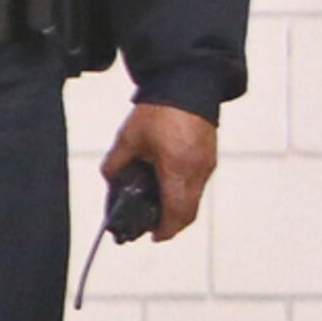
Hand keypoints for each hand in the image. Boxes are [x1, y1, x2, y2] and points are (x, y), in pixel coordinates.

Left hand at [106, 103, 218, 241]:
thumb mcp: (128, 139)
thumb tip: (112, 181)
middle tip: (152, 226)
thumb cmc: (160, 111)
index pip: (175, 213)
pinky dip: (184, 193)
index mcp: (177, 170)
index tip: (153, 236)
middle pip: (188, 213)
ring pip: (194, 199)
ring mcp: (206, 165)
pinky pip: (198, 185)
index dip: (164, 230)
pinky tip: (168, 184)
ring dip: (178, 208)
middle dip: (171, 224)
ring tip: (157, 204)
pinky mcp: (209, 157)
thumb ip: (116, 164)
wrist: (189, 84)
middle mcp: (197, 172)